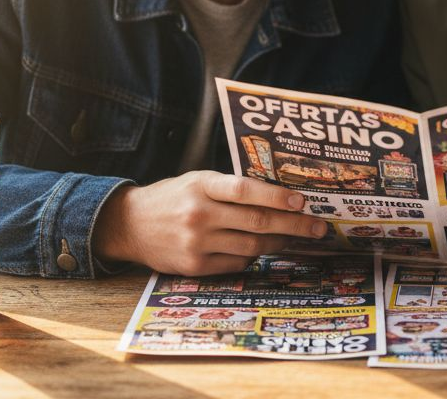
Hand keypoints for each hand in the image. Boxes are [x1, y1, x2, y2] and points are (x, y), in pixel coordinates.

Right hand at [92, 170, 327, 275]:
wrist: (130, 225)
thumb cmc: (172, 198)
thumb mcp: (196, 180)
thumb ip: (230, 187)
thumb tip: (278, 196)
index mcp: (201, 186)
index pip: (244, 190)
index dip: (276, 196)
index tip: (302, 200)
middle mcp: (199, 214)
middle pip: (256, 221)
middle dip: (293, 224)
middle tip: (317, 226)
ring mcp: (196, 243)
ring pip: (251, 246)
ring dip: (279, 242)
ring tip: (295, 237)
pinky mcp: (194, 266)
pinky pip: (236, 264)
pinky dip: (253, 258)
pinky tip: (263, 250)